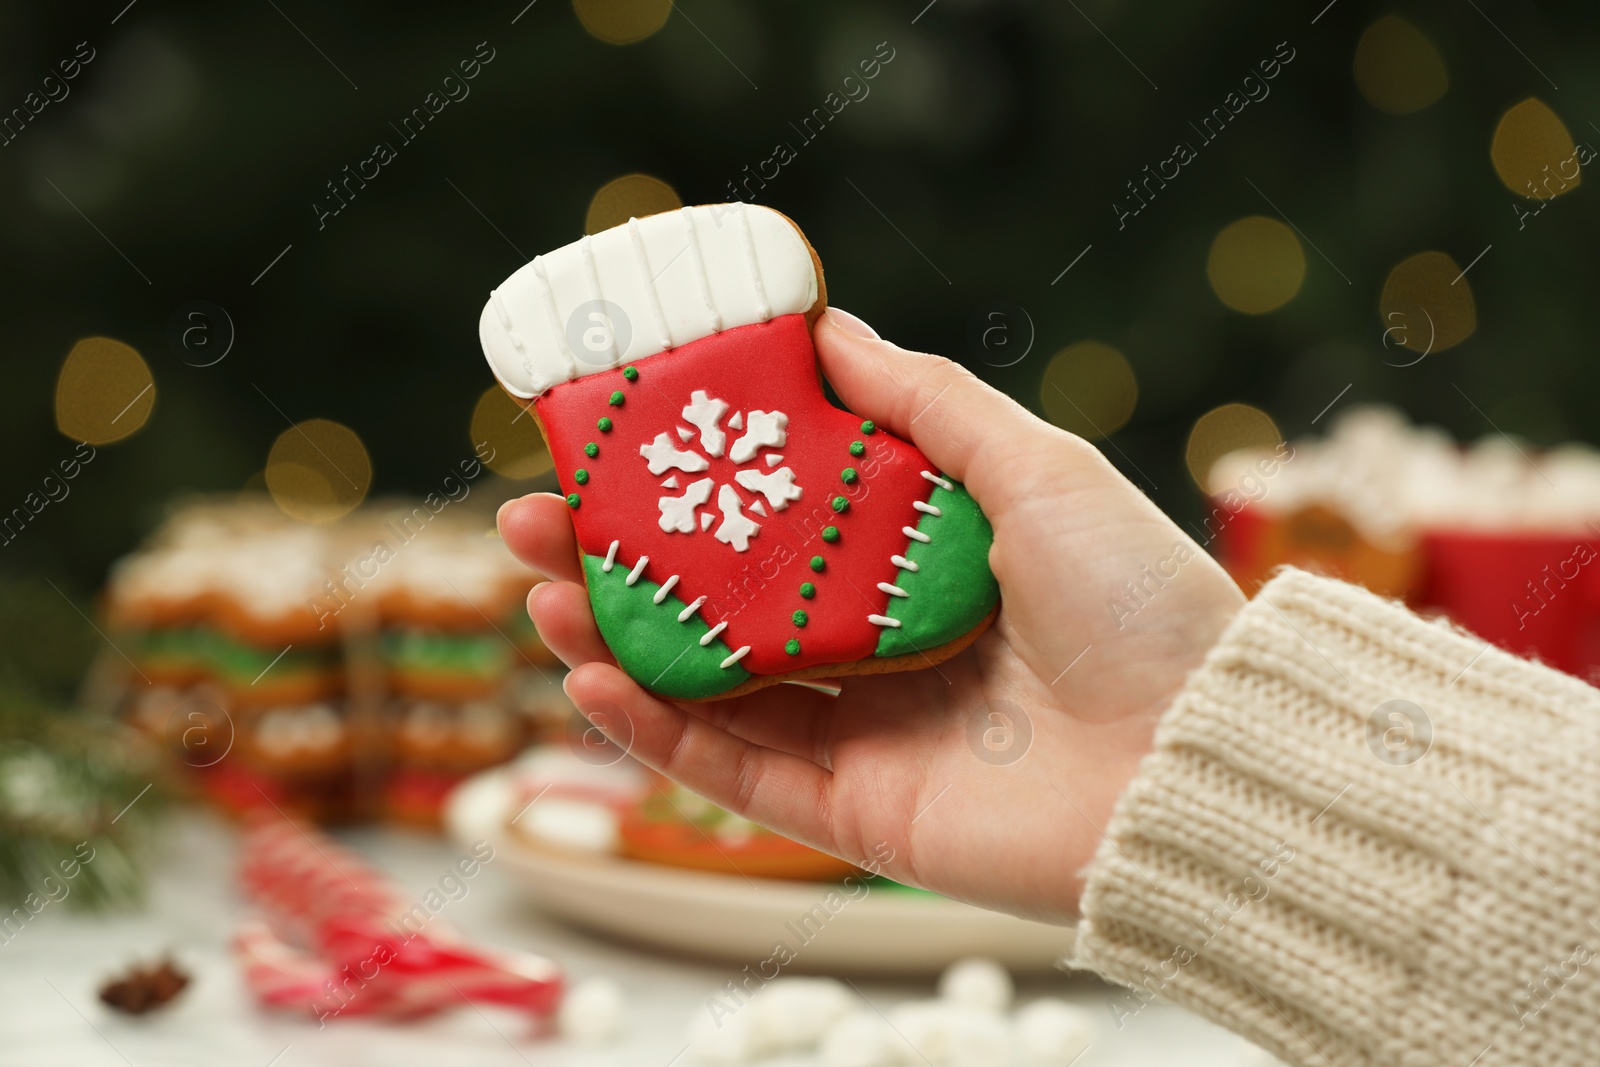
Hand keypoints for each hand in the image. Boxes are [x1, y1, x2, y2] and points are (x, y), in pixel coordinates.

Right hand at [498, 309, 1243, 922]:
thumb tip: (830, 328)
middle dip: (623, 565)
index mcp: (919, 569)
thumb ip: (927, 402)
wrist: (1198, 756)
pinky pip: (735, 776)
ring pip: (712, 690)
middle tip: (535, 521)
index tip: (612, 447)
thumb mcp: (1032, 465)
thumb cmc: (1133, 600)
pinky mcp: (856, 816)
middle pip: (723, 609)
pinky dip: (657, 734)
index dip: (691, 490)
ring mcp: (866, 738)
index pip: (776, 526)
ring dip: (618, 641)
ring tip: (541, 590)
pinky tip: (593, 676)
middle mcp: (884, 652)